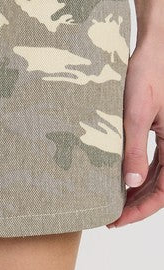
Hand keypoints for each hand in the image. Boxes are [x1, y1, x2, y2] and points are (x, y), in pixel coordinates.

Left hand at [107, 37, 163, 228]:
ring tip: (115, 202)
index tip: (118, 220)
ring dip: (139, 190)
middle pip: (162, 187)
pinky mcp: (162, 129)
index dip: (142, 210)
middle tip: (111, 217)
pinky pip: (157, 159)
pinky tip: (123, 178)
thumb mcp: (136, 113)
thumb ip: (134, 148)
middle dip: (138, 204)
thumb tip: (131, 182)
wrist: (153, 48)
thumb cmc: (147, 74)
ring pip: (159, 175)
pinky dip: (141, 172)